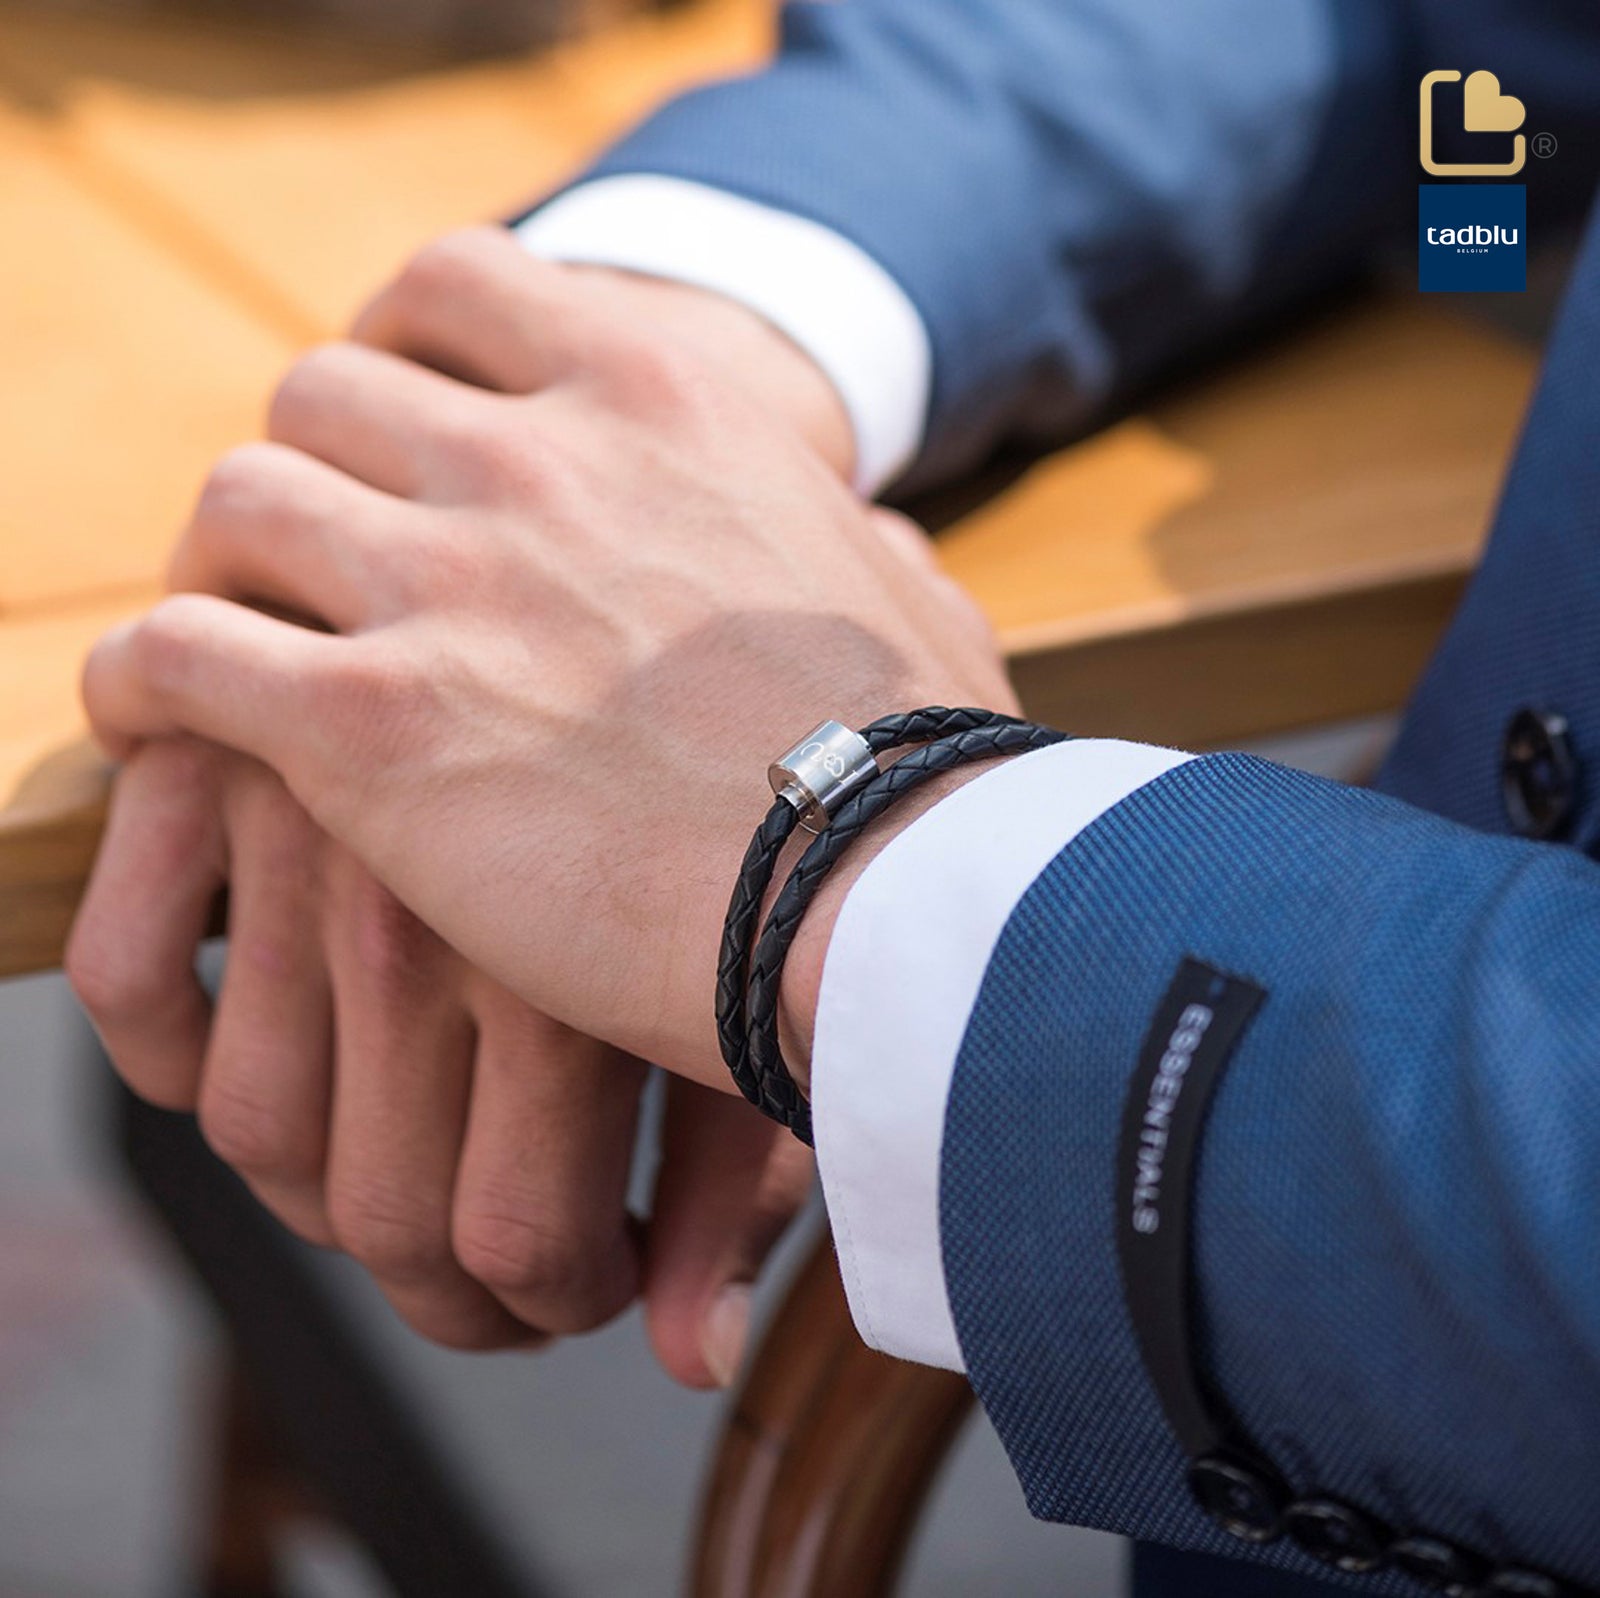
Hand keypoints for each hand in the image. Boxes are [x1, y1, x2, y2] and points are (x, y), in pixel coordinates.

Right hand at [67, 740, 809, 1379]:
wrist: (707, 591)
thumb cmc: (768, 800)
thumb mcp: (768, 982)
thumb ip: (738, 1184)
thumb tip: (694, 1356)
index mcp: (572, 992)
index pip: (503, 1250)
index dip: (535, 1303)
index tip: (562, 1282)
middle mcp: (421, 934)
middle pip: (371, 1213)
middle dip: (433, 1283)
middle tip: (483, 1262)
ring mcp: (308, 844)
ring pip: (246, 1119)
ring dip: (308, 1179)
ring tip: (400, 1160)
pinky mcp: (225, 760)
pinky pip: (128, 973)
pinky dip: (165, 1029)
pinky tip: (261, 1027)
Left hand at [82, 226, 1013, 1089]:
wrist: (884, 896)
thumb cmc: (922, 765)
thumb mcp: (912, 596)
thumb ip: (855, 534)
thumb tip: (859, 526)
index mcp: (663, 400)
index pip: (456, 282)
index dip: (396, 345)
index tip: (391, 424)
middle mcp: (541, 463)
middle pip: (323, 391)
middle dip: (307, 466)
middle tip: (313, 559)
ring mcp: (448, 588)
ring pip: (238, 505)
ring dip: (219, 567)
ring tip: (229, 638)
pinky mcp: (374, 730)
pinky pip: (181, 655)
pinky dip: (145, 680)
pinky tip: (154, 721)